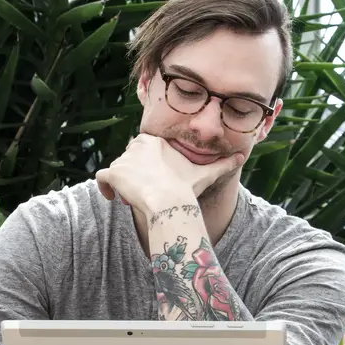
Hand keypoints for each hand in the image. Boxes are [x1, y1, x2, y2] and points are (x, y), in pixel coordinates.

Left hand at [94, 134, 244, 212]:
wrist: (169, 203)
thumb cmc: (187, 189)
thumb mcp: (205, 174)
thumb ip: (222, 164)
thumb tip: (242, 156)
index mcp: (156, 141)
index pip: (145, 148)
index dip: (147, 164)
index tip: (154, 180)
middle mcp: (137, 146)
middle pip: (130, 157)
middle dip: (134, 172)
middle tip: (143, 191)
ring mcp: (124, 159)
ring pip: (118, 168)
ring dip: (122, 182)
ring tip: (131, 198)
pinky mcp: (113, 173)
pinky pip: (102, 177)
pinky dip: (104, 187)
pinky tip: (111, 198)